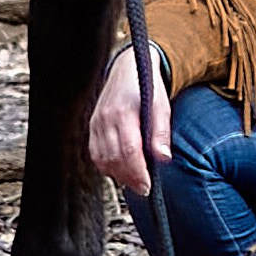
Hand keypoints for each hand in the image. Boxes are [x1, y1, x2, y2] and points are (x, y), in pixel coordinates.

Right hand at [87, 45, 170, 195]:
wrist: (127, 67)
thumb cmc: (147, 86)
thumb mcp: (161, 106)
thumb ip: (161, 133)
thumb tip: (163, 159)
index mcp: (123, 112)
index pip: (128, 150)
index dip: (138, 172)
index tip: (148, 185)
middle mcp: (105, 119)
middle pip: (114, 158)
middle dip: (129, 178)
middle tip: (143, 188)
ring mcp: (96, 123)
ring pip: (102, 159)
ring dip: (118, 174)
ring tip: (134, 180)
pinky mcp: (92, 126)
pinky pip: (95, 154)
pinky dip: (107, 166)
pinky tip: (120, 169)